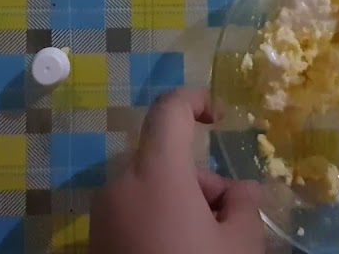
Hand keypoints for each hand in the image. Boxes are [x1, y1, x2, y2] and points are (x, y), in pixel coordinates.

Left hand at [90, 88, 263, 253]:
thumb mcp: (241, 245)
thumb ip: (244, 206)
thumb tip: (239, 192)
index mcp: (156, 172)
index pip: (169, 110)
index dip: (196, 100)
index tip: (220, 118)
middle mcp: (121, 183)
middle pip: (163, 157)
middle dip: (198, 178)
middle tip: (226, 215)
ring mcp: (102, 213)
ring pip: (147, 187)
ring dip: (178, 200)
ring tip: (204, 239)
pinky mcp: (94, 238)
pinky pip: (130, 212)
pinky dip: (155, 219)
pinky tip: (176, 248)